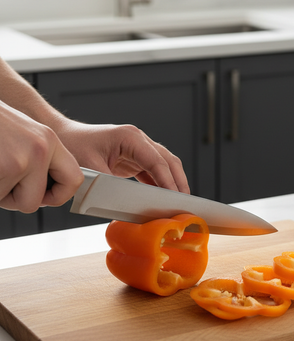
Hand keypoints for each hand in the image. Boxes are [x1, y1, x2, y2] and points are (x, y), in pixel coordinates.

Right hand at [0, 101, 83, 212]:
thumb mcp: (25, 135)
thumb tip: (47, 193)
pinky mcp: (5, 168)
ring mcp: (22, 160)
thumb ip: (39, 159)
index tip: (43, 197)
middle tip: (3, 182)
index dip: (58, 196)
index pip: (74, 179)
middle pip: (36, 201)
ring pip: (13, 203)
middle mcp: (41, 149)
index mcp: (50, 141)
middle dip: (15, 200)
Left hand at [55, 121, 189, 193]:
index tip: (175, 197)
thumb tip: (130, 203)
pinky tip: (163, 197)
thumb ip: (112, 185)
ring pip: (164, 164)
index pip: (157, 160)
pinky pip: (152, 170)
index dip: (168, 180)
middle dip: (178, 180)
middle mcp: (138, 139)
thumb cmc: (73, 147)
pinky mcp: (133, 157)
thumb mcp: (90, 168)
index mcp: (130, 137)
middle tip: (185, 201)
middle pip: (167, 160)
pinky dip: (159, 183)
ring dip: (172, 182)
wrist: (61, 138)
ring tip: (179, 202)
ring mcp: (137, 147)